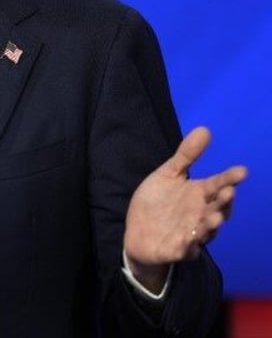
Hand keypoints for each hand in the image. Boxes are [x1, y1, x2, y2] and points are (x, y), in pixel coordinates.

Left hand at [123, 126, 246, 290]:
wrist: (138, 232)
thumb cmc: (158, 202)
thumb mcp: (168, 175)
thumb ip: (186, 156)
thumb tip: (205, 129)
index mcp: (198, 195)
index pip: (217, 185)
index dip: (229, 179)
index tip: (241, 171)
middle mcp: (199, 215)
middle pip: (216, 209)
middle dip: (223, 203)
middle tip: (227, 192)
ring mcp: (189, 234)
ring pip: (204, 231)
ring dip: (210, 226)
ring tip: (214, 218)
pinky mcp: (175, 250)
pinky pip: (183, 249)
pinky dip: (186, 246)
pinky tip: (186, 239)